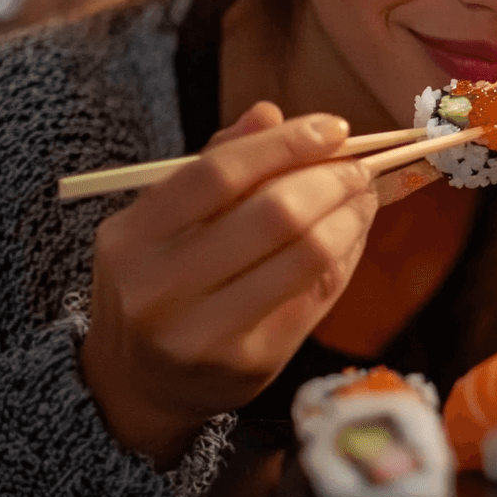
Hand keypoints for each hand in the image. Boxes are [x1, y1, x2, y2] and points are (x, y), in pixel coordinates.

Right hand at [80, 101, 377, 468]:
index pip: (219, 173)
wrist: (137, 382)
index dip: (285, 144)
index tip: (333, 128)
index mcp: (133, 237)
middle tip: (359, 165)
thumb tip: (269, 114)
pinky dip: (346, 253)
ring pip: (307, 255)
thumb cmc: (160, 279)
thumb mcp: (164, 220)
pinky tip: (350, 234)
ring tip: (363, 196)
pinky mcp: (250, 364)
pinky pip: (318, 293)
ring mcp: (205, 333)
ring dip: (349, 215)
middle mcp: (160, 289)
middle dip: (332, 179)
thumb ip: (216, 163)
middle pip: (274, 214)